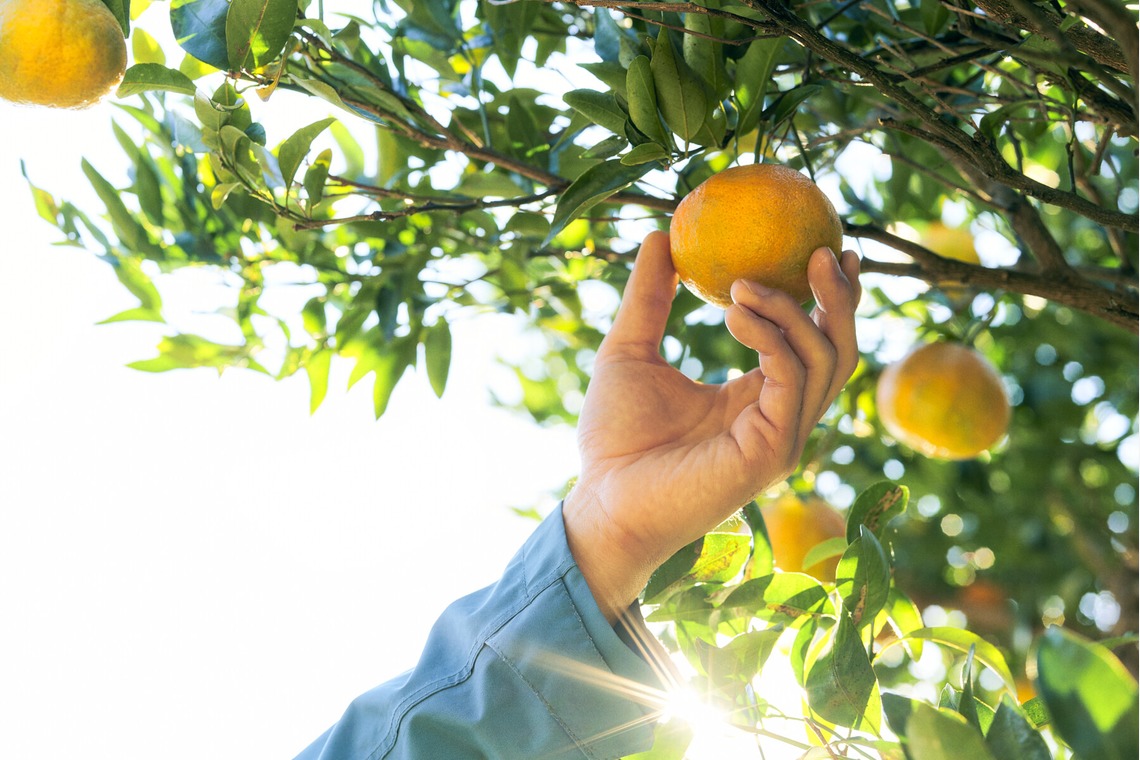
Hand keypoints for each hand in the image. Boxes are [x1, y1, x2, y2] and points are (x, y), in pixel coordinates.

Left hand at [563, 231, 861, 621]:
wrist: (599, 501)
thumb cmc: (614, 439)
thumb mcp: (629, 351)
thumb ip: (649, 297)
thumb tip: (660, 235)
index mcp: (756, 398)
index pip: (812, 342)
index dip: (828, 296)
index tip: (824, 246)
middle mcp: (779, 418)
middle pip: (838, 350)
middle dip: (840, 297)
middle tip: (822, 249)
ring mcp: (781, 438)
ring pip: (824, 361)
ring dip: (791, 311)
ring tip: (742, 284)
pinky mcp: (771, 452)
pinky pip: (791, 381)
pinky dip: (772, 338)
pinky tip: (734, 311)